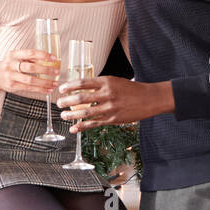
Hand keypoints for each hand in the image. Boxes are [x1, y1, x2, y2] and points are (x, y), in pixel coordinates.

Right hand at [0, 49, 59, 95]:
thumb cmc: (10, 64)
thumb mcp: (16, 57)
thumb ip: (29, 57)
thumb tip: (49, 59)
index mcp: (13, 54)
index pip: (30, 53)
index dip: (43, 55)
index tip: (54, 58)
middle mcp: (11, 64)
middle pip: (31, 67)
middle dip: (46, 70)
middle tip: (56, 71)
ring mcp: (11, 76)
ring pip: (31, 80)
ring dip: (45, 82)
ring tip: (55, 83)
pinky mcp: (13, 86)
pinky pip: (29, 88)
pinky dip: (40, 89)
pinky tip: (48, 90)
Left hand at [56, 77, 174, 130]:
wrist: (149, 99)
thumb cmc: (132, 89)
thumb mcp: (116, 81)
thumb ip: (100, 85)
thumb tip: (83, 89)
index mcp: (107, 81)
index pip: (83, 83)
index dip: (70, 86)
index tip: (61, 89)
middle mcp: (107, 94)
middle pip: (81, 98)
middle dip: (67, 101)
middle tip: (59, 103)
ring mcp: (109, 108)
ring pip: (85, 112)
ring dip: (71, 115)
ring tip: (63, 115)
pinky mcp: (113, 119)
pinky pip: (94, 123)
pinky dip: (82, 126)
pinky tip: (74, 128)